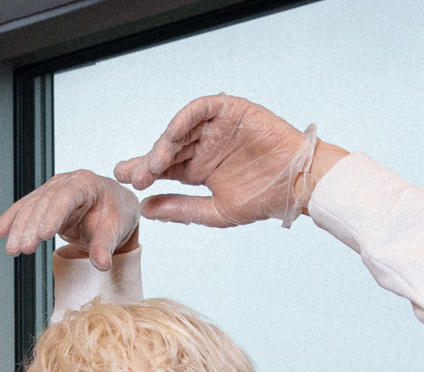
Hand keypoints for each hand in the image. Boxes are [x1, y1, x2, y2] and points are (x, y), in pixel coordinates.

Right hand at [0, 168, 141, 268]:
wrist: (114, 208)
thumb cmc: (117, 213)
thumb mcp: (117, 227)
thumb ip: (106, 245)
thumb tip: (101, 263)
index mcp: (86, 183)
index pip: (66, 197)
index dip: (53, 214)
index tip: (44, 233)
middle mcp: (65, 183)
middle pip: (43, 203)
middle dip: (31, 226)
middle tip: (23, 247)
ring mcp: (52, 191)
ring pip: (30, 207)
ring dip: (18, 229)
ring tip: (12, 249)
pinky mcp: (43, 202)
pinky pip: (24, 210)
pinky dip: (11, 221)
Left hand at [113, 94, 342, 227]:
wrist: (297, 184)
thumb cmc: (262, 199)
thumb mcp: (215, 211)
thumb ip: (180, 209)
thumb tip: (145, 210)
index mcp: (198, 168)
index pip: (164, 167)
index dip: (144, 171)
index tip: (126, 182)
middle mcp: (203, 145)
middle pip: (168, 148)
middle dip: (149, 162)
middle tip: (134, 175)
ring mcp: (215, 127)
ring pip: (181, 130)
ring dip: (164, 144)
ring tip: (154, 165)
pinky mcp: (230, 110)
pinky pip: (201, 109)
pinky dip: (184, 120)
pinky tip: (173, 136)